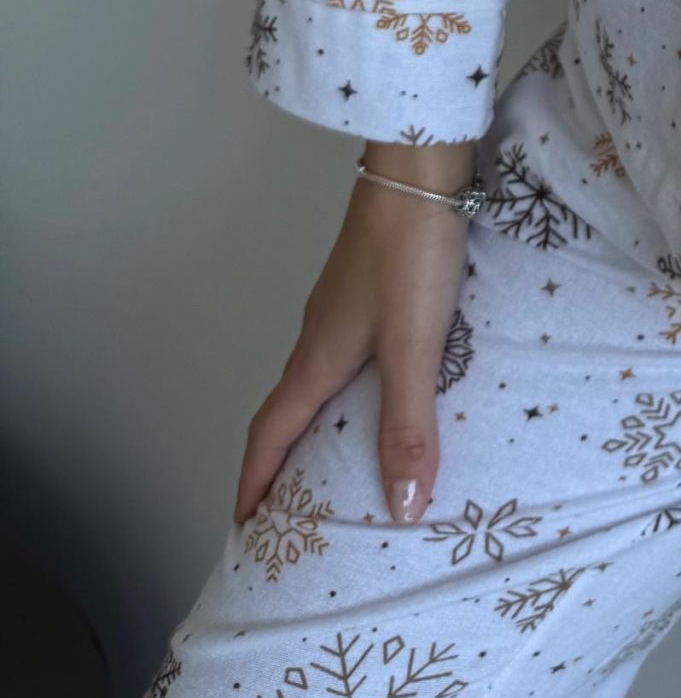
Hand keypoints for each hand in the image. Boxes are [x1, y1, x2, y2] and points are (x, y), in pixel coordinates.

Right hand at [233, 140, 475, 530]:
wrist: (420, 172)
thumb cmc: (410, 256)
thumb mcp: (413, 348)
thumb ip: (408, 426)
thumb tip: (401, 510)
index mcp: (316, 359)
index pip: (269, 435)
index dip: (254, 482)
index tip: (243, 525)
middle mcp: (319, 337)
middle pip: (287, 412)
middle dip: (280, 464)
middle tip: (289, 510)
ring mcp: (341, 309)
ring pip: (318, 382)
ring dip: (316, 424)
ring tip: (338, 462)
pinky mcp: (369, 287)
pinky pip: (347, 355)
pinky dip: (352, 389)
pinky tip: (387, 389)